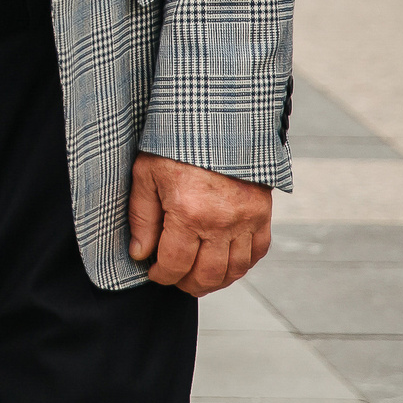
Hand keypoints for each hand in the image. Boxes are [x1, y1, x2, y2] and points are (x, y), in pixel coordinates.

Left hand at [128, 152, 272, 294]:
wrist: (218, 118)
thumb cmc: (176, 143)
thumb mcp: (146, 173)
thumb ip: (142, 217)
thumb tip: (140, 253)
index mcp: (189, 212)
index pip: (175, 263)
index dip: (161, 276)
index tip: (153, 273)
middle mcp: (222, 222)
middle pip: (207, 274)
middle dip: (186, 284)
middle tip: (174, 280)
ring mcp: (247, 220)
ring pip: (235, 270)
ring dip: (215, 281)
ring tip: (196, 278)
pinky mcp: (263, 214)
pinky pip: (257, 252)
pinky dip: (241, 265)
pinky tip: (224, 263)